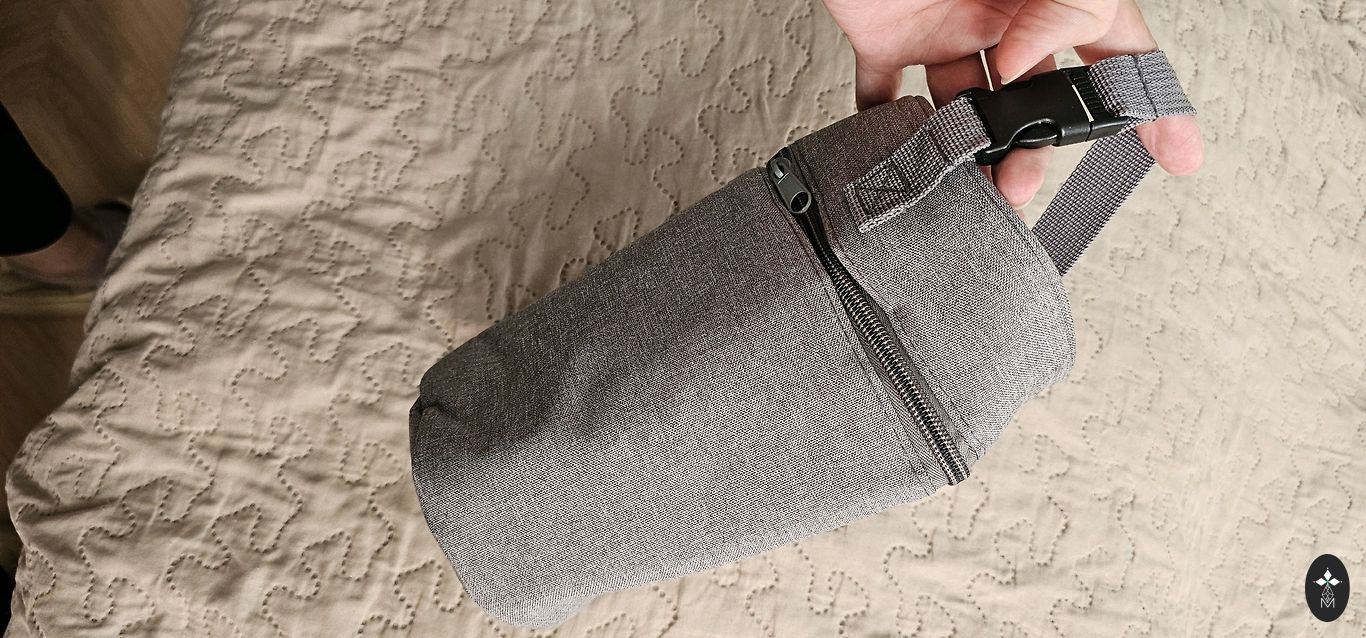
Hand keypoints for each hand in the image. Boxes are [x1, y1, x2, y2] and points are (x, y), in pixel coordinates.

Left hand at [820, 0, 1202, 207]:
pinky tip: (900, 150)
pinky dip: (887, 126)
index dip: (1151, 104)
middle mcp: (1003, 16)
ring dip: (963, 151)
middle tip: (1018, 183)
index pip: (1118, 56)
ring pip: (962, 109)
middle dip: (1031, 150)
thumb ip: (1057, 9)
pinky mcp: (885, 37)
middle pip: (1032, 100)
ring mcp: (945, 27)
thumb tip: (1020, 71)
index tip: (1179, 156)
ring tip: (962, 183)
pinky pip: (884, 92)